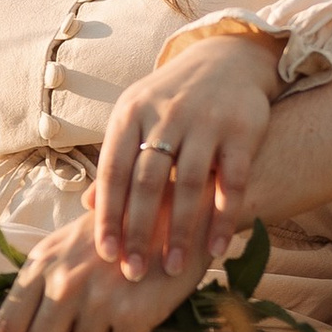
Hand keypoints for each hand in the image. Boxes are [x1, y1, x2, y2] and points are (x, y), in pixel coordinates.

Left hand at [0, 209, 203, 331]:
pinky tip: (143, 316)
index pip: (7, 324)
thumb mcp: (70, 246)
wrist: (182, 212)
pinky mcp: (132, 314)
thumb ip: (44, 283)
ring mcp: (98, 299)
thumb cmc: (123, 231)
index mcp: (43, 263)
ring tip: (118, 314)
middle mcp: (65, 281)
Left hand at [93, 29, 282, 274]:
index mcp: (132, 113)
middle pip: (148, 181)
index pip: (114, 170)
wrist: (227, 59)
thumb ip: (117, 160)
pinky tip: (215, 249)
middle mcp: (166, 115)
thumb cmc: (171, 101)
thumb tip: (88, 206)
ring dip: (179, 231)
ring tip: (172, 268)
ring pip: (189, 183)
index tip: (106, 254)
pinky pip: (232, 180)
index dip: (109, 214)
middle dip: (139, 231)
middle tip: (134, 272)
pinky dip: (223, 218)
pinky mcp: (243, 129)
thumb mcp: (136, 118)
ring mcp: (206, 121)